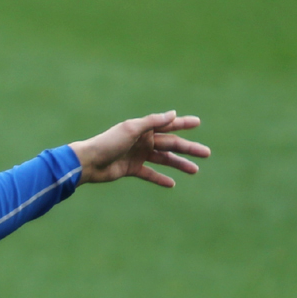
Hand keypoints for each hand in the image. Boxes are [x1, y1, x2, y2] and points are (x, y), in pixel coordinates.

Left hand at [68, 111, 209, 187]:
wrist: (89, 162)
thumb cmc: (108, 143)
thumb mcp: (131, 129)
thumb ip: (152, 122)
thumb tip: (172, 114)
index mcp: (142, 129)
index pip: (167, 125)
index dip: (183, 123)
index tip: (198, 122)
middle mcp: (142, 141)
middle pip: (170, 144)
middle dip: (188, 148)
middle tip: (207, 153)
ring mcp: (137, 155)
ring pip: (163, 159)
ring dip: (179, 164)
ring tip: (195, 170)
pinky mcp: (131, 169)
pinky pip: (150, 174)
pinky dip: (160, 178)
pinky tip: (172, 183)